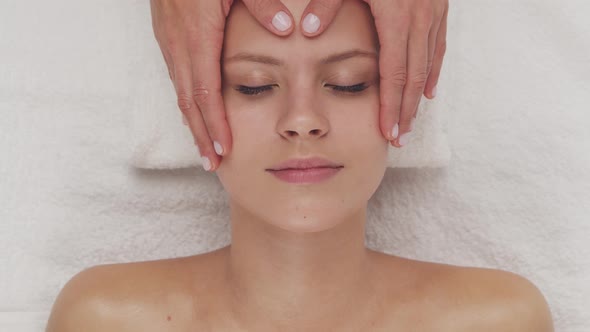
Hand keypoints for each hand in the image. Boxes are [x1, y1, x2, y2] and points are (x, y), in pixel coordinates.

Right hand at [149, 0, 295, 170]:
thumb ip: (261, 3)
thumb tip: (285, 30)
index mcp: (198, 32)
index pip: (205, 90)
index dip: (215, 123)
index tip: (224, 150)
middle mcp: (179, 42)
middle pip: (188, 101)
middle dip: (201, 135)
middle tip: (213, 164)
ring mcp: (170, 39)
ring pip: (180, 90)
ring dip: (193, 122)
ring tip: (205, 148)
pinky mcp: (168, 34)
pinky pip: (177, 75)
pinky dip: (187, 101)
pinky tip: (196, 112)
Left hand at [299, 0, 448, 147]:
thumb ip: (326, 4)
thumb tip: (307, 31)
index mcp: (396, 16)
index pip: (393, 73)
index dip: (390, 106)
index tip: (387, 132)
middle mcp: (419, 18)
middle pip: (414, 77)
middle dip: (406, 112)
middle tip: (398, 139)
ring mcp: (433, 13)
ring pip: (428, 65)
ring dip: (419, 98)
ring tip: (409, 124)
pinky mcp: (440, 6)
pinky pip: (439, 47)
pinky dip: (433, 72)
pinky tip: (429, 92)